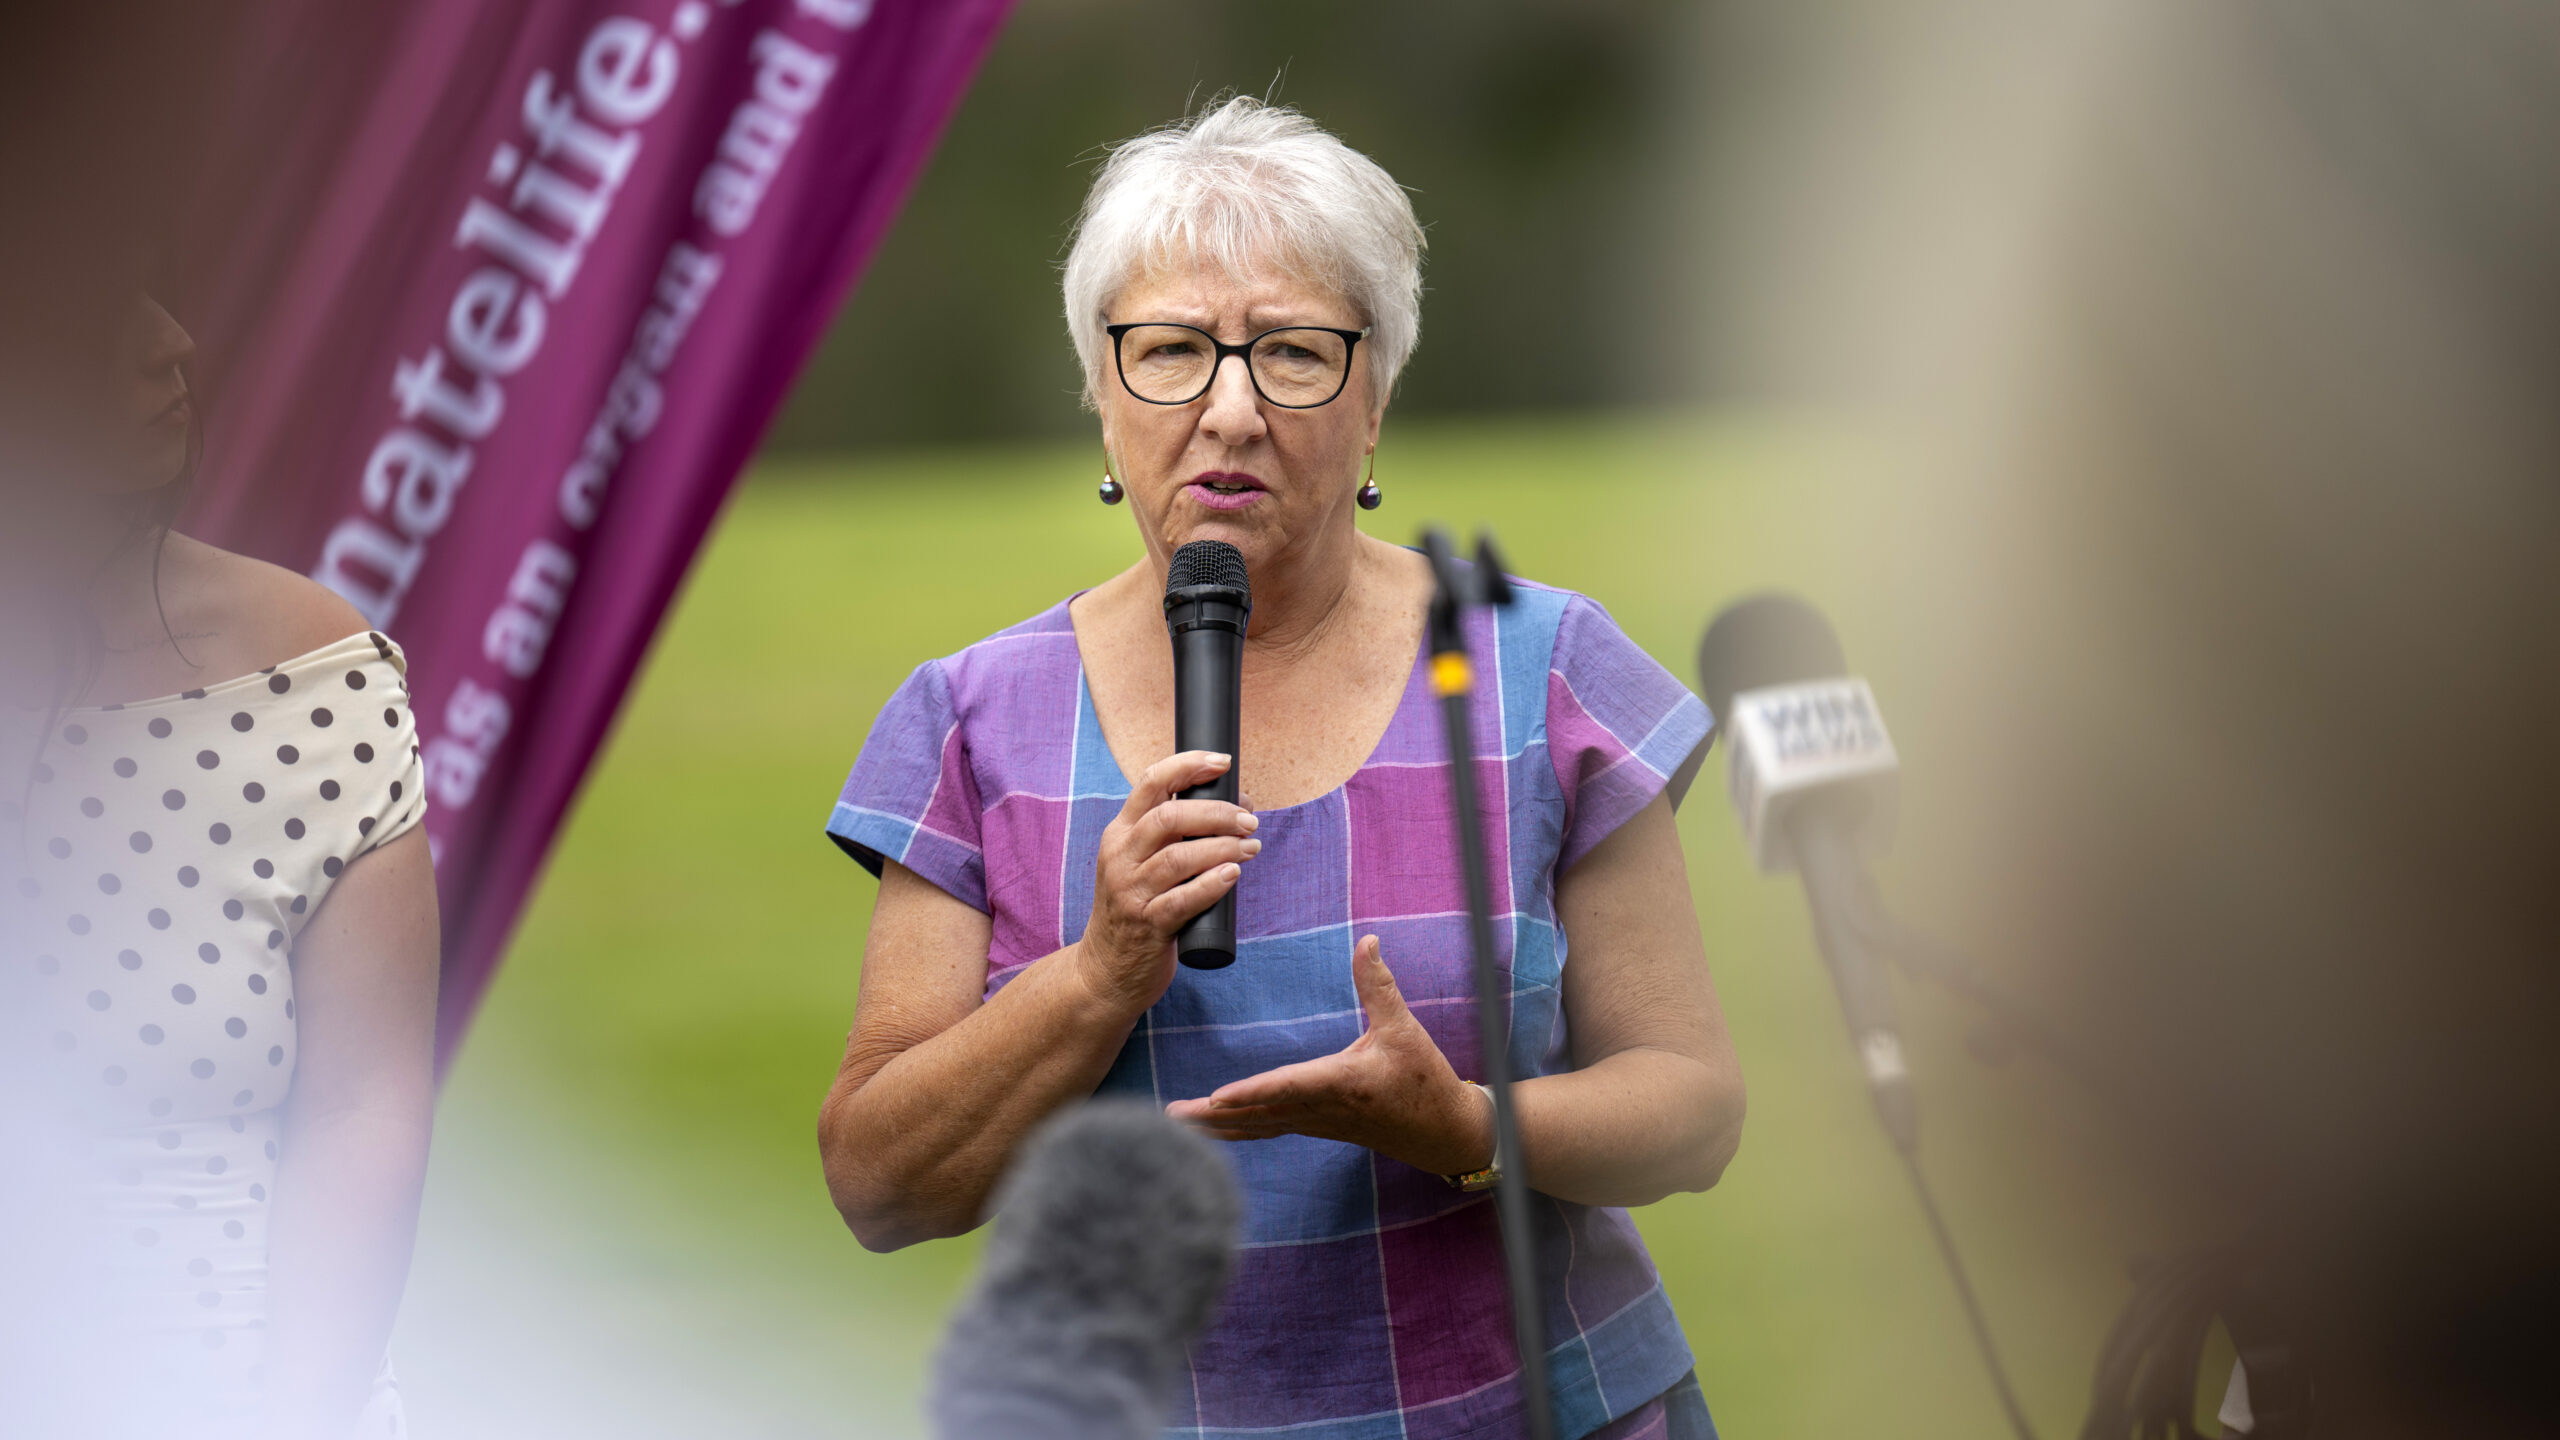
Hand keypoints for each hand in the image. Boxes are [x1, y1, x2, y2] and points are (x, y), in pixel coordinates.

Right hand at [1076, 750, 1259, 1015]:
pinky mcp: (1147, 925)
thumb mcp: (1139, 863)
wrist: (1106, 969)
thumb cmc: (1137, 908)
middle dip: (1217, 813)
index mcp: (1120, 833)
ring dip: (1223, 847)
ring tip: (1251, 848)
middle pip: (1169, 817)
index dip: (1188, 766)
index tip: (1223, 762)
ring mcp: (1130, 892)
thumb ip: (1174, 835)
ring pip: (1179, 857)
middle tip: (1249, 821)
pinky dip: (1211, 884)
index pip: (1151, 783)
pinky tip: (1233, 875)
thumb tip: (1236, 805)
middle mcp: (1120, 857)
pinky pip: (1183, 900)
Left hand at [1167, 935, 1494, 1176]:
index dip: (1251, 1092)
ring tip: (1172, 1124)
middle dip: (1212, 1117)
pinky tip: (1211, 1129)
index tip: (1216, 1097)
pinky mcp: (1316, 1127)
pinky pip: (1267, 1130)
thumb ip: (1378, 985)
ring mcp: (1316, 1123)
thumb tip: (1366, 941)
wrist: (1442, 1132)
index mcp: (1341, 1083)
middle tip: (1168, 1117)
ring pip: (1257, 1127)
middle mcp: (1322, 1108)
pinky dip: (1236, 1129)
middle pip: (1258, 1114)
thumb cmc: (1424, 1079)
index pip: (1288, 1087)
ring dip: (1215, 1128)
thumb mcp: (1405, 1029)